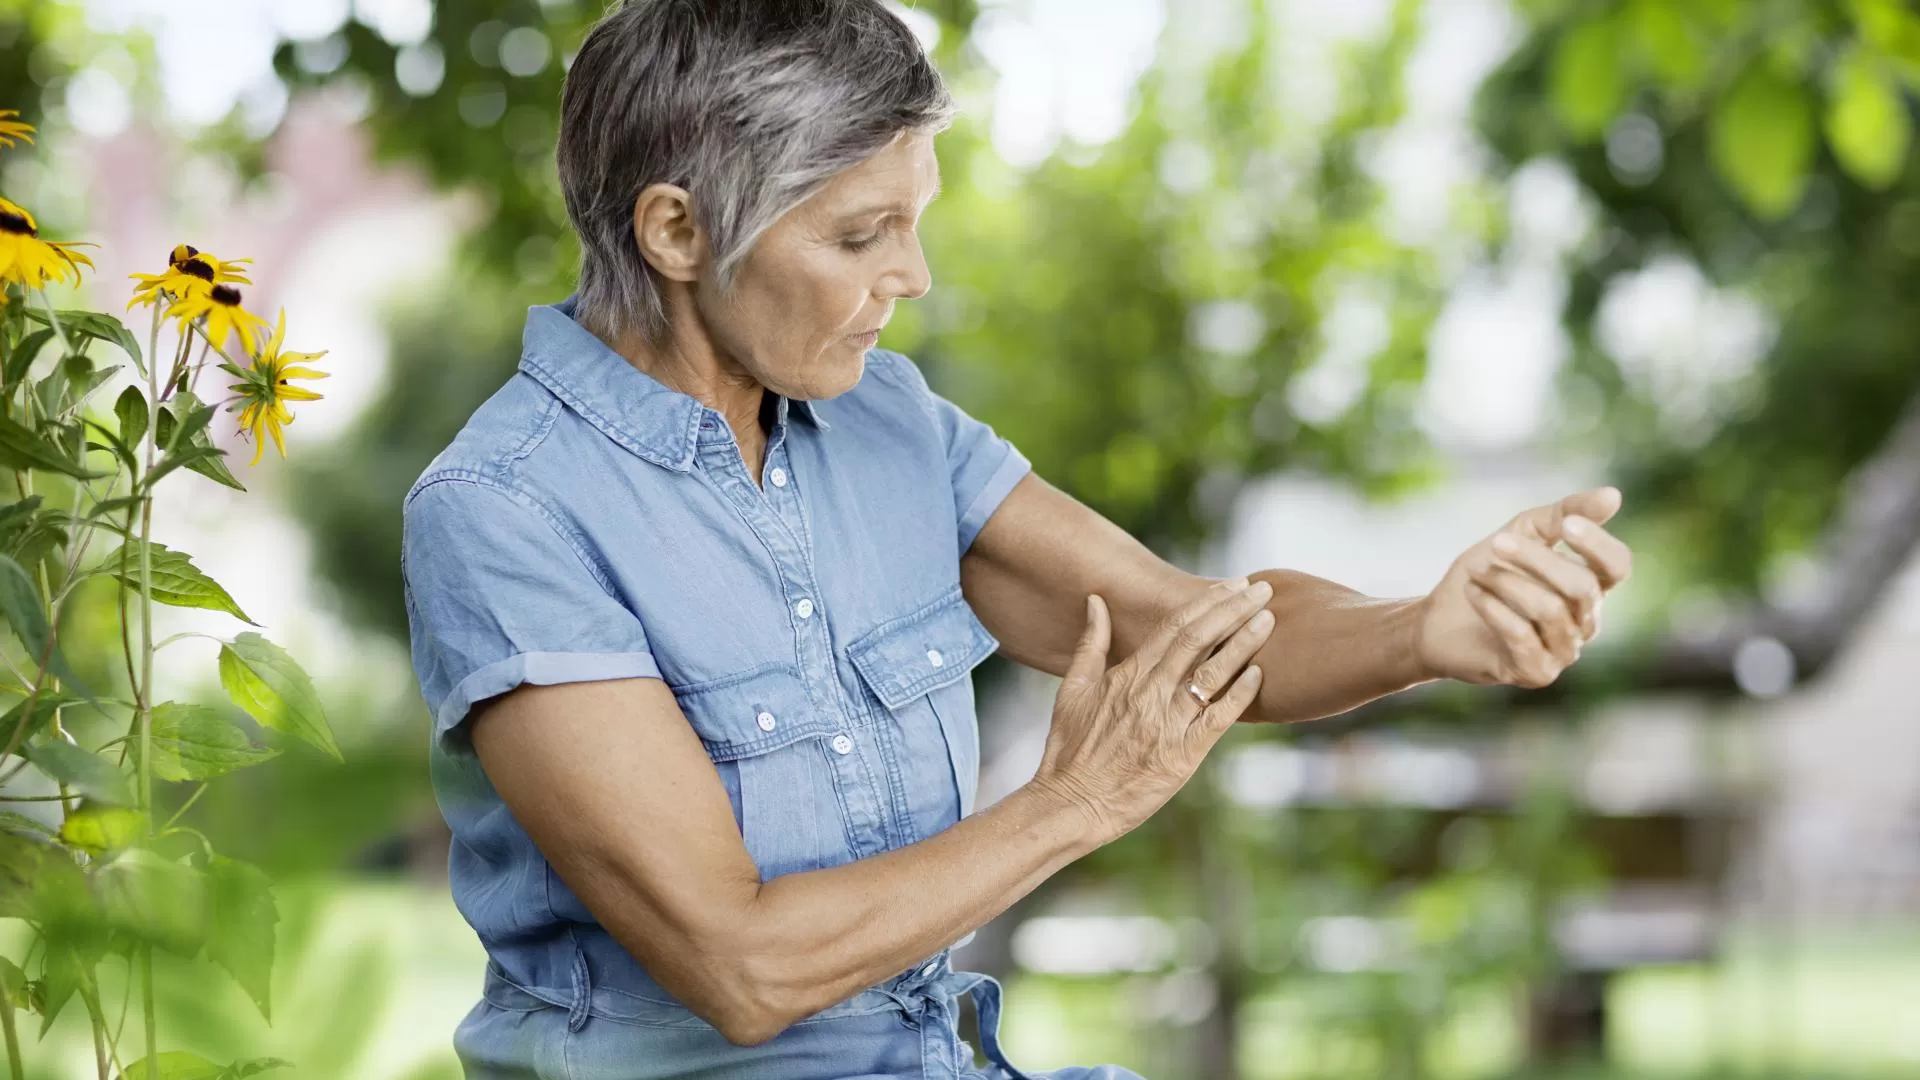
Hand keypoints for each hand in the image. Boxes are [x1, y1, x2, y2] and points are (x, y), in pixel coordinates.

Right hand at [1029, 577, 1273, 844]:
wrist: (1071, 804)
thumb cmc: (1069, 750)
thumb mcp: (1072, 689)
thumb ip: (1090, 642)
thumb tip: (1097, 600)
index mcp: (1127, 675)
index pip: (1175, 626)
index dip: (1208, 602)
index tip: (1234, 584)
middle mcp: (1151, 693)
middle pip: (1199, 639)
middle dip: (1234, 609)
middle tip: (1263, 589)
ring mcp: (1168, 724)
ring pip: (1213, 673)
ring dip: (1243, 642)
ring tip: (1268, 619)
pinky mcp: (1182, 756)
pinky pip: (1217, 719)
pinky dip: (1239, 694)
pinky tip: (1259, 674)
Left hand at [1415, 487, 1632, 687]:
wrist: (1436, 621)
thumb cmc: (1486, 573)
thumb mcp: (1520, 533)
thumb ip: (1561, 515)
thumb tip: (1614, 495)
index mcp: (1590, 587)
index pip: (1617, 566)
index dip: (1597, 545)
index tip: (1566, 524)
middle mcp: (1585, 622)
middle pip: (1581, 587)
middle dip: (1536, 559)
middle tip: (1496, 542)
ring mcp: (1563, 651)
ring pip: (1550, 610)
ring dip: (1507, 582)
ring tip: (1476, 571)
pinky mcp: (1536, 672)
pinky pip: (1523, 636)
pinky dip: (1494, 608)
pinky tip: (1473, 593)